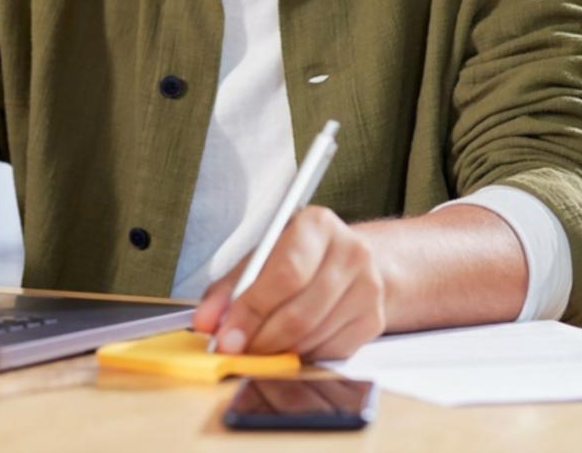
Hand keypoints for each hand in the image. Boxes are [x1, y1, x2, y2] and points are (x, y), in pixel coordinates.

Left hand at [191, 205, 387, 360]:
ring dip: (279, 351)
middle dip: (261, 339)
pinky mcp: (374, 319)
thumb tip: (207, 323)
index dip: (252, 310)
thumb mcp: (259, 260)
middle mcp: (351, 251)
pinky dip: (303, 355)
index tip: (225, 336)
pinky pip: (329, 352)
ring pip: (312, 337)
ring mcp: (369, 287)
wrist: (348, 263)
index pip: (285, 273)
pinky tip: (292, 343)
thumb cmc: (296, 259)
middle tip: (237, 351)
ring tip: (261, 345)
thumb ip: (229, 289)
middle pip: (300, 312)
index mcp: (318, 224)